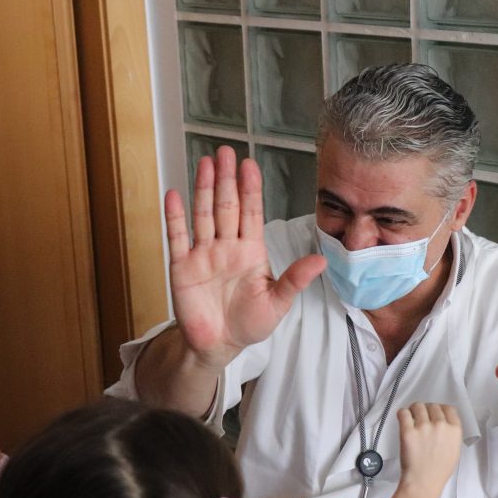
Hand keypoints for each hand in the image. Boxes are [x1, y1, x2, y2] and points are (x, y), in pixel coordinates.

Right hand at [166, 147, 325, 367]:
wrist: (220, 345)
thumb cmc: (250, 323)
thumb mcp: (278, 302)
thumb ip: (295, 279)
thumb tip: (323, 261)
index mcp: (251, 251)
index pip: (251, 213)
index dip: (250, 189)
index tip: (250, 165)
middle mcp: (226, 246)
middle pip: (226, 206)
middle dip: (226, 179)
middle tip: (226, 152)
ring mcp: (203, 254)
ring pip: (203, 214)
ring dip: (203, 189)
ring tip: (205, 162)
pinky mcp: (182, 267)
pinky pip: (178, 237)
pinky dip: (175, 217)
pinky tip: (175, 194)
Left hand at [397, 402, 462, 495]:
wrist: (424, 482)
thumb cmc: (439, 470)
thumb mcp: (455, 450)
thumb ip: (451, 433)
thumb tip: (443, 422)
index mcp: (454, 430)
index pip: (448, 408)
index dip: (440, 410)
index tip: (434, 414)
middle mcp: (440, 425)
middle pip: (432, 406)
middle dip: (426, 411)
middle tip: (421, 420)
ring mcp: (424, 427)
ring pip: (417, 406)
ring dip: (414, 411)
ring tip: (411, 419)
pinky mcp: (408, 431)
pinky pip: (403, 412)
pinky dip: (402, 414)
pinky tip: (403, 420)